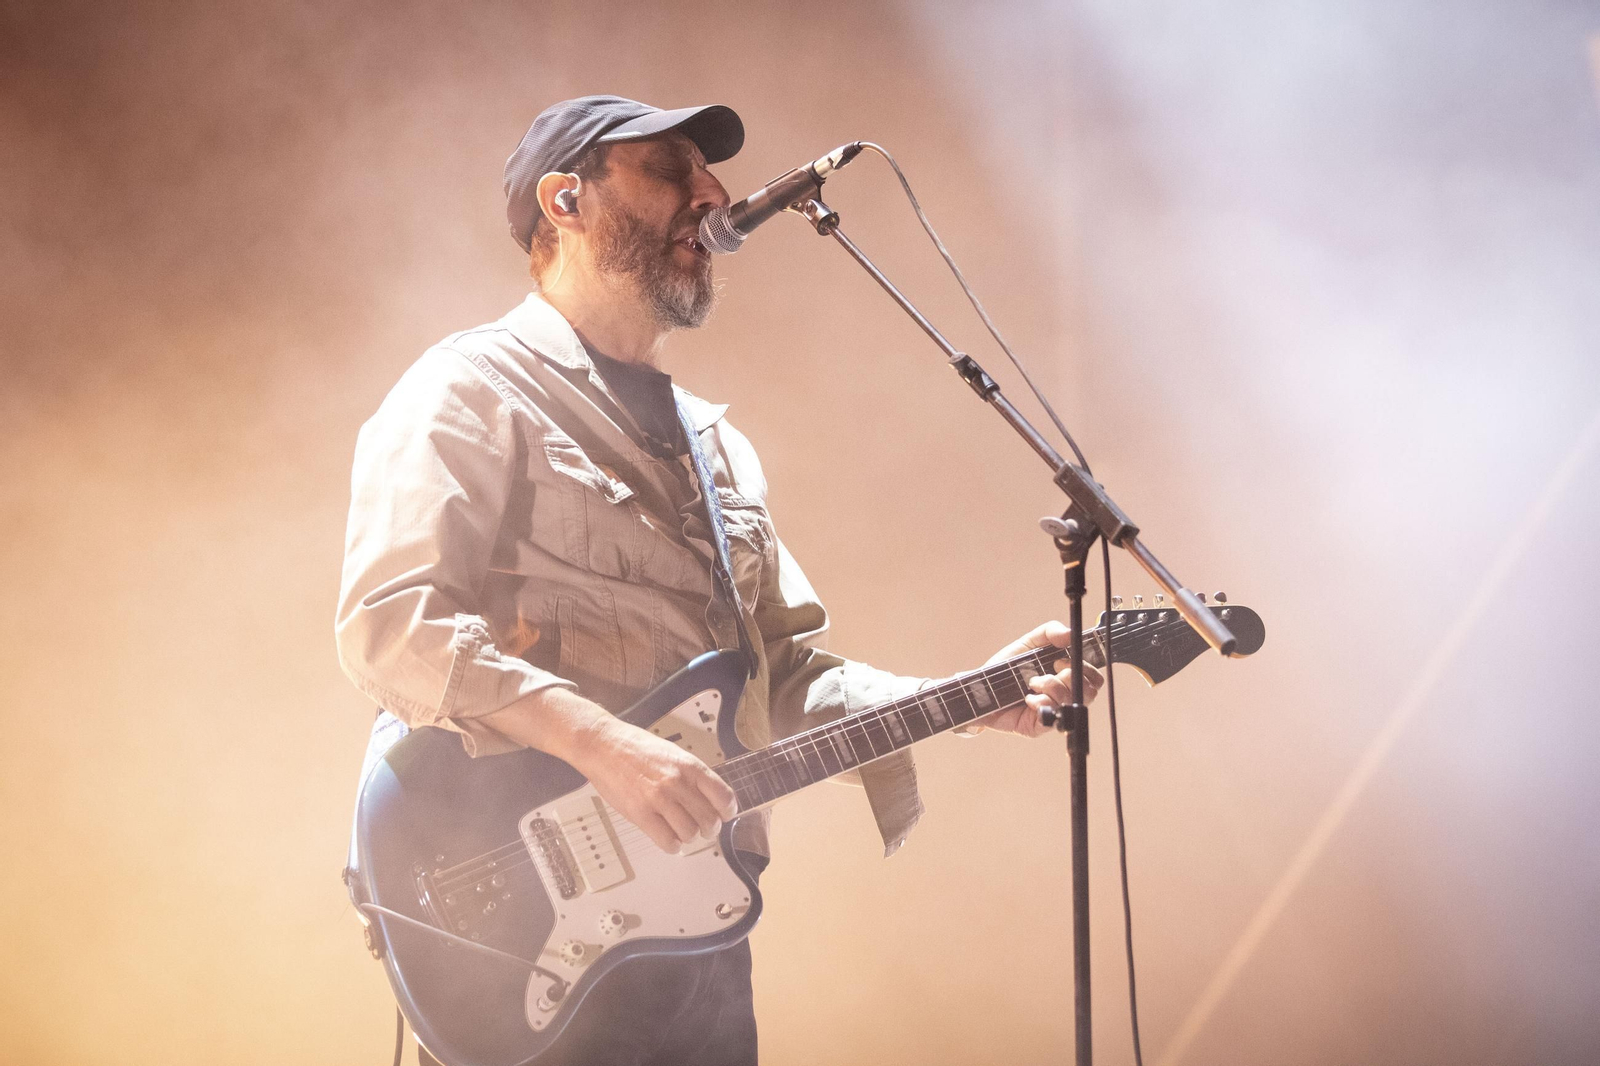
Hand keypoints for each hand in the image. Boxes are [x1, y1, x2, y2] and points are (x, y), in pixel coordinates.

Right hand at [567, 716, 738, 854]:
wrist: (603, 745)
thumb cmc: (635, 747)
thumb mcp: (673, 753)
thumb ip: (691, 775)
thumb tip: (709, 797)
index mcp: (689, 766)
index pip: (723, 796)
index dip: (728, 811)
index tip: (725, 815)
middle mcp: (677, 783)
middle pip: (709, 820)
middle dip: (709, 828)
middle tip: (703, 828)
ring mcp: (659, 799)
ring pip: (690, 834)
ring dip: (689, 837)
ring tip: (682, 831)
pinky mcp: (640, 814)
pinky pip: (667, 841)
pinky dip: (672, 846)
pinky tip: (668, 838)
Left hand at [971, 620, 1104, 737]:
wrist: (979, 688)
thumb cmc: (1005, 668)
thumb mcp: (1028, 643)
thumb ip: (1049, 632)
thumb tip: (1069, 633)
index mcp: (1065, 676)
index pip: (1094, 676)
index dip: (1086, 668)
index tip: (1062, 659)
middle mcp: (1064, 694)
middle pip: (1091, 691)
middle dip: (1071, 677)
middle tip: (1051, 670)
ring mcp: (1054, 711)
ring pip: (1073, 701)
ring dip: (1053, 687)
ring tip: (1032, 683)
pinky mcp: (1041, 725)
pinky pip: (1053, 716)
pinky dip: (1042, 703)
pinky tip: (1028, 699)